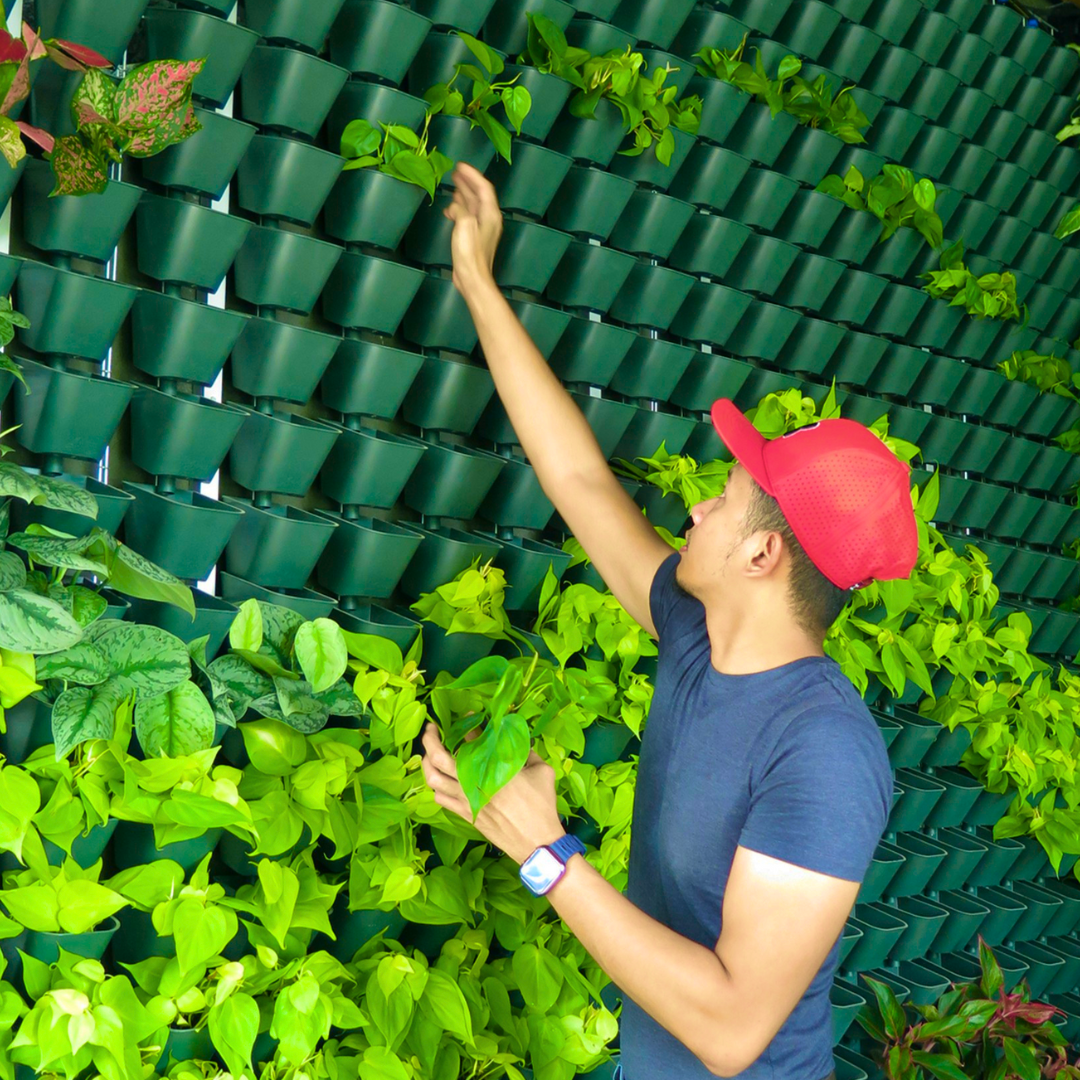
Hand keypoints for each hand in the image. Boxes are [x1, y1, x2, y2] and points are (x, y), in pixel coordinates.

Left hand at [420, 722, 564, 864]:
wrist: (536, 843)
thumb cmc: (542, 806)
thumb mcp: (543, 771)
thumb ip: (528, 752)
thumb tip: (517, 739)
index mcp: (493, 768)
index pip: (470, 740)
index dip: (467, 724)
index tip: (468, 716)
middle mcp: (473, 783)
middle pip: (438, 758)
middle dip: (430, 739)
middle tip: (431, 728)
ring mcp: (465, 801)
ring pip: (432, 780)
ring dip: (426, 763)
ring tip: (429, 753)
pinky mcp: (465, 815)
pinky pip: (439, 799)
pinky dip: (435, 786)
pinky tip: (439, 780)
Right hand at [442, 162, 502, 295]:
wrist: (472, 278)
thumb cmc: (469, 252)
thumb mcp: (464, 224)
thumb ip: (461, 209)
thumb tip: (455, 206)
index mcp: (490, 214)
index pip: (484, 188)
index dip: (472, 175)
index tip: (460, 165)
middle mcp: (488, 219)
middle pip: (479, 195)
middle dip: (467, 183)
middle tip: (455, 172)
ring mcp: (482, 229)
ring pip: (473, 206)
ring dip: (463, 195)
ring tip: (453, 186)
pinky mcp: (474, 238)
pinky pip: (467, 217)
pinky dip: (459, 210)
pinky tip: (450, 210)